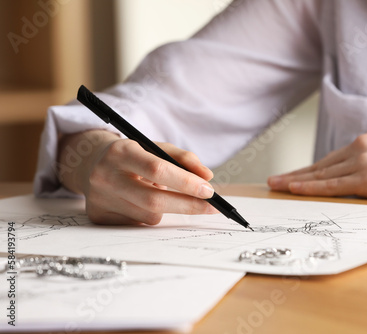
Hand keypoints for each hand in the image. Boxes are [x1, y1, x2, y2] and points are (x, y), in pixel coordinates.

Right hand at [58, 130, 217, 224]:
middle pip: (154, 200)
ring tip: (162, 194)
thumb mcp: (155, 147)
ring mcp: (100, 199)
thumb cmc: (133, 155)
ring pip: (149, 215)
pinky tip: (144, 202)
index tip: (209, 191)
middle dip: (188, 205)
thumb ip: (184, 158)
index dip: (186, 183)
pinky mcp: (99, 216)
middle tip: (211, 207)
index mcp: (121, 152)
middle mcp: (105, 175)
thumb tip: (208, 177)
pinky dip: (150, 214)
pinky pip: (138, 223)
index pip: (158, 170)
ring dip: (167, 209)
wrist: (91, 162)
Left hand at [268, 131, 366, 200]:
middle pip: (320, 165)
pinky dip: (311, 188)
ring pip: (321, 174)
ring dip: (295, 181)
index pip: (331, 159)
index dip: (310, 170)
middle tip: (273, 180)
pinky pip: (332, 185)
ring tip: (275, 186)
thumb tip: (361, 171)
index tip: (293, 176)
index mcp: (366, 141)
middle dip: (295, 174)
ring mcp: (362, 162)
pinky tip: (294, 189)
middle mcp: (360, 147)